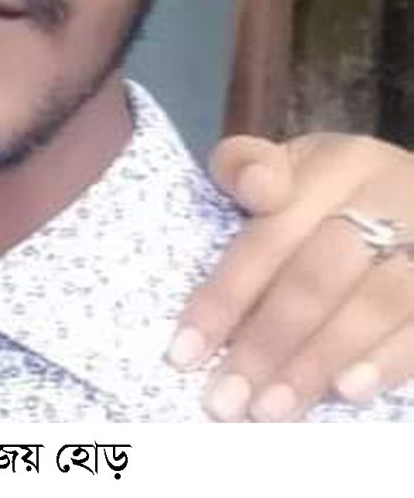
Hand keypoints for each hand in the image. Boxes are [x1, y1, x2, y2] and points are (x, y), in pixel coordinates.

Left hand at [167, 131, 413, 420]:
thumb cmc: (337, 188)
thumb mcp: (291, 164)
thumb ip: (248, 167)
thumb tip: (254, 185)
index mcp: (336, 164)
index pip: (271, 234)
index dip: (226, 295)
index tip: (185, 352)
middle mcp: (387, 197)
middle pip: (319, 275)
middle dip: (266, 341)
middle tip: (227, 399)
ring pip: (372, 304)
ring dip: (317, 362)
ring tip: (272, 408)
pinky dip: (387, 361)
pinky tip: (348, 391)